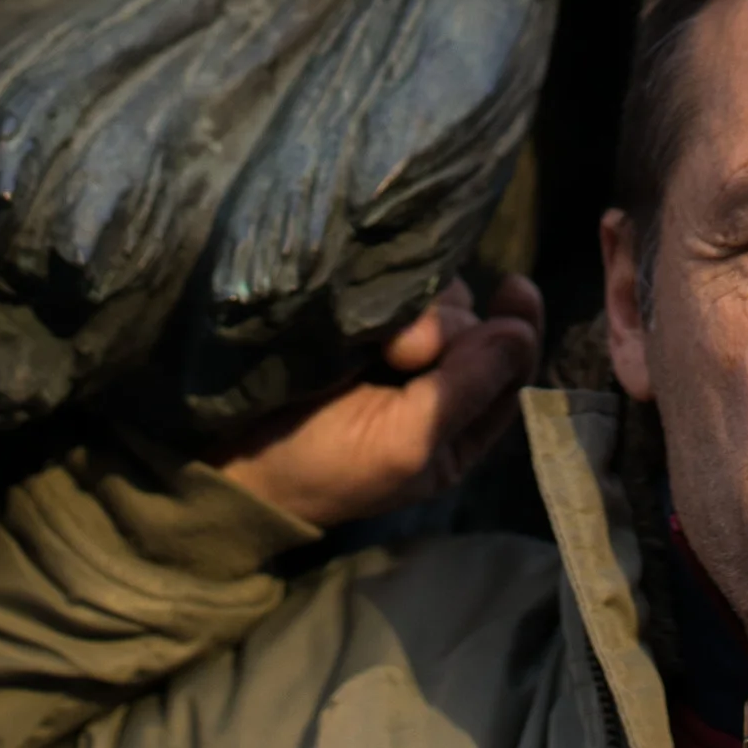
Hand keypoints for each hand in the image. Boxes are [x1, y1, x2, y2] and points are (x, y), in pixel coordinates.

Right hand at [212, 275, 543, 527]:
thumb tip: (520, 332)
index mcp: (458, 425)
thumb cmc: (318, 464)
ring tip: (372, 332)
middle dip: (450, 326)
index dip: (517, 327)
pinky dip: (390, 284)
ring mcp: (393, 345)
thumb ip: (464, 392)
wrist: (227, 455)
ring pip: (437, 296)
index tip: (514, 289)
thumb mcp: (402, 445)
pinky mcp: (356, 316)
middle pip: (476, 322)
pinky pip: (395, 283)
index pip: (512, 364)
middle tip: (401, 353)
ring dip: (417, 303)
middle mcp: (435, 380)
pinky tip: (367, 294)